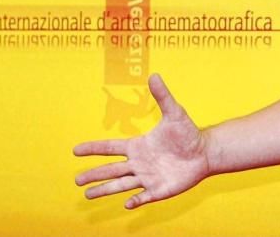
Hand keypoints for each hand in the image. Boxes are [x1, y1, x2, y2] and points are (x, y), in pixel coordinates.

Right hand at [74, 74, 210, 208]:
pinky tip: (126, 204)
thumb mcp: (174, 113)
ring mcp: (147, 177)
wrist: (204, 152)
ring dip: (105, 190)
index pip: (110, 148)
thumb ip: (162, 96)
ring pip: (121, 185)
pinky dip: (135, 200)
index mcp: (138, 146)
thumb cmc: (188, 133)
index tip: (75, 150)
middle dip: (94, 175)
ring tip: (87, 195)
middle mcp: (138, 163)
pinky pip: (144, 197)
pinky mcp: (159, 189)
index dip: (93, 148)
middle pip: (111, 170)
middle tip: (76, 180)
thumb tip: (153, 75)